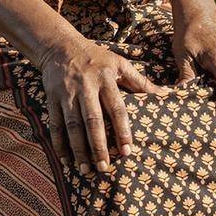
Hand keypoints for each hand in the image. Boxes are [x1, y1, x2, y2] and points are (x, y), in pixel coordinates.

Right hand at [38, 35, 171, 175]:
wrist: (60, 46)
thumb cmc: (96, 57)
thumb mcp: (119, 63)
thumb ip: (140, 81)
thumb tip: (164, 95)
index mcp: (105, 79)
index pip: (116, 108)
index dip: (122, 130)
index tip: (127, 151)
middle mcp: (86, 87)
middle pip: (92, 120)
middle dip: (98, 146)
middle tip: (105, 167)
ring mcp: (67, 94)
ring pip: (72, 126)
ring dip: (78, 150)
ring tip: (86, 170)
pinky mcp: (52, 98)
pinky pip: (55, 125)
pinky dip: (59, 144)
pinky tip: (65, 160)